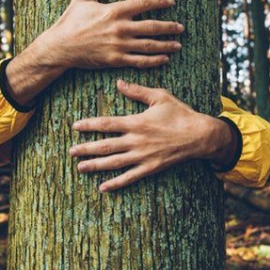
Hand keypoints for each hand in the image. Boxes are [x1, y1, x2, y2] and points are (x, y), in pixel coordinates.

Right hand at [33, 0, 184, 69]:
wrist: (60, 47)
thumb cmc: (70, 21)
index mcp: (114, 10)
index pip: (143, 3)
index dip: (159, 1)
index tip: (171, 1)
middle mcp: (120, 28)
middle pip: (152, 26)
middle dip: (169, 26)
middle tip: (181, 27)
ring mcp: (119, 45)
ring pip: (149, 45)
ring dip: (166, 45)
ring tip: (178, 44)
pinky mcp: (116, 60)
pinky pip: (139, 60)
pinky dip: (153, 61)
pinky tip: (164, 59)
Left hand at [70, 80, 238, 192]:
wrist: (199, 135)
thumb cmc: (180, 114)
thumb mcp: (160, 96)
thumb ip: (137, 91)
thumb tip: (118, 83)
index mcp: (136, 122)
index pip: (107, 123)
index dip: (89, 125)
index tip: (75, 127)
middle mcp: (136, 141)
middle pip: (105, 146)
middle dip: (86, 149)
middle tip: (71, 151)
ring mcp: (142, 156)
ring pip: (113, 163)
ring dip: (95, 166)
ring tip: (80, 168)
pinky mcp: (150, 168)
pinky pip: (130, 177)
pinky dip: (115, 183)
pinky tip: (102, 187)